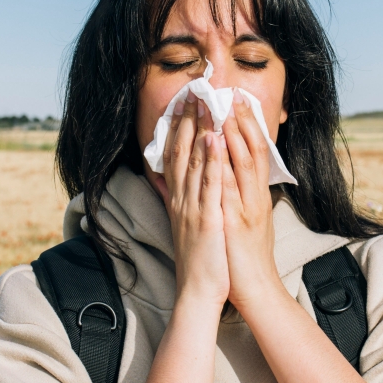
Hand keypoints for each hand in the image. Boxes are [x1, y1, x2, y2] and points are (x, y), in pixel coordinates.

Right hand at [162, 94, 229, 307]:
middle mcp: (181, 199)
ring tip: (203, 104)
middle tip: (192, 92)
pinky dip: (211, 160)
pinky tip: (215, 139)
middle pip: (181, 153)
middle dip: (186, 121)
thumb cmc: (197, 259)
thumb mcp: (183, 225)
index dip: (177, 130)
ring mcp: (192, 207)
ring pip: (194, 162)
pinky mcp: (207, 218)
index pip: (175, 158)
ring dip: (197, 130)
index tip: (182, 105)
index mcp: (177, 200)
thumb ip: (177, 200)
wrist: (198, 291)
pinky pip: (209, 184)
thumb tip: (167, 182)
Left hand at [220, 92, 284, 313]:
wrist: (256, 289)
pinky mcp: (235, 220)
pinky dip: (222, 163)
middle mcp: (254, 197)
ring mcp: (246, 207)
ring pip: (243, 162)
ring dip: (232, 133)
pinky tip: (214, 145)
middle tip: (230, 92)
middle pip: (252, 149)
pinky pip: (229, 187)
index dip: (247, 125)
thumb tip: (229, 178)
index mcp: (256, 196)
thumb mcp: (247, 222)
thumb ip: (239, 199)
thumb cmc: (247, 258)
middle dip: (240, 120)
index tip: (236, 101)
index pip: (256, 152)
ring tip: (222, 107)